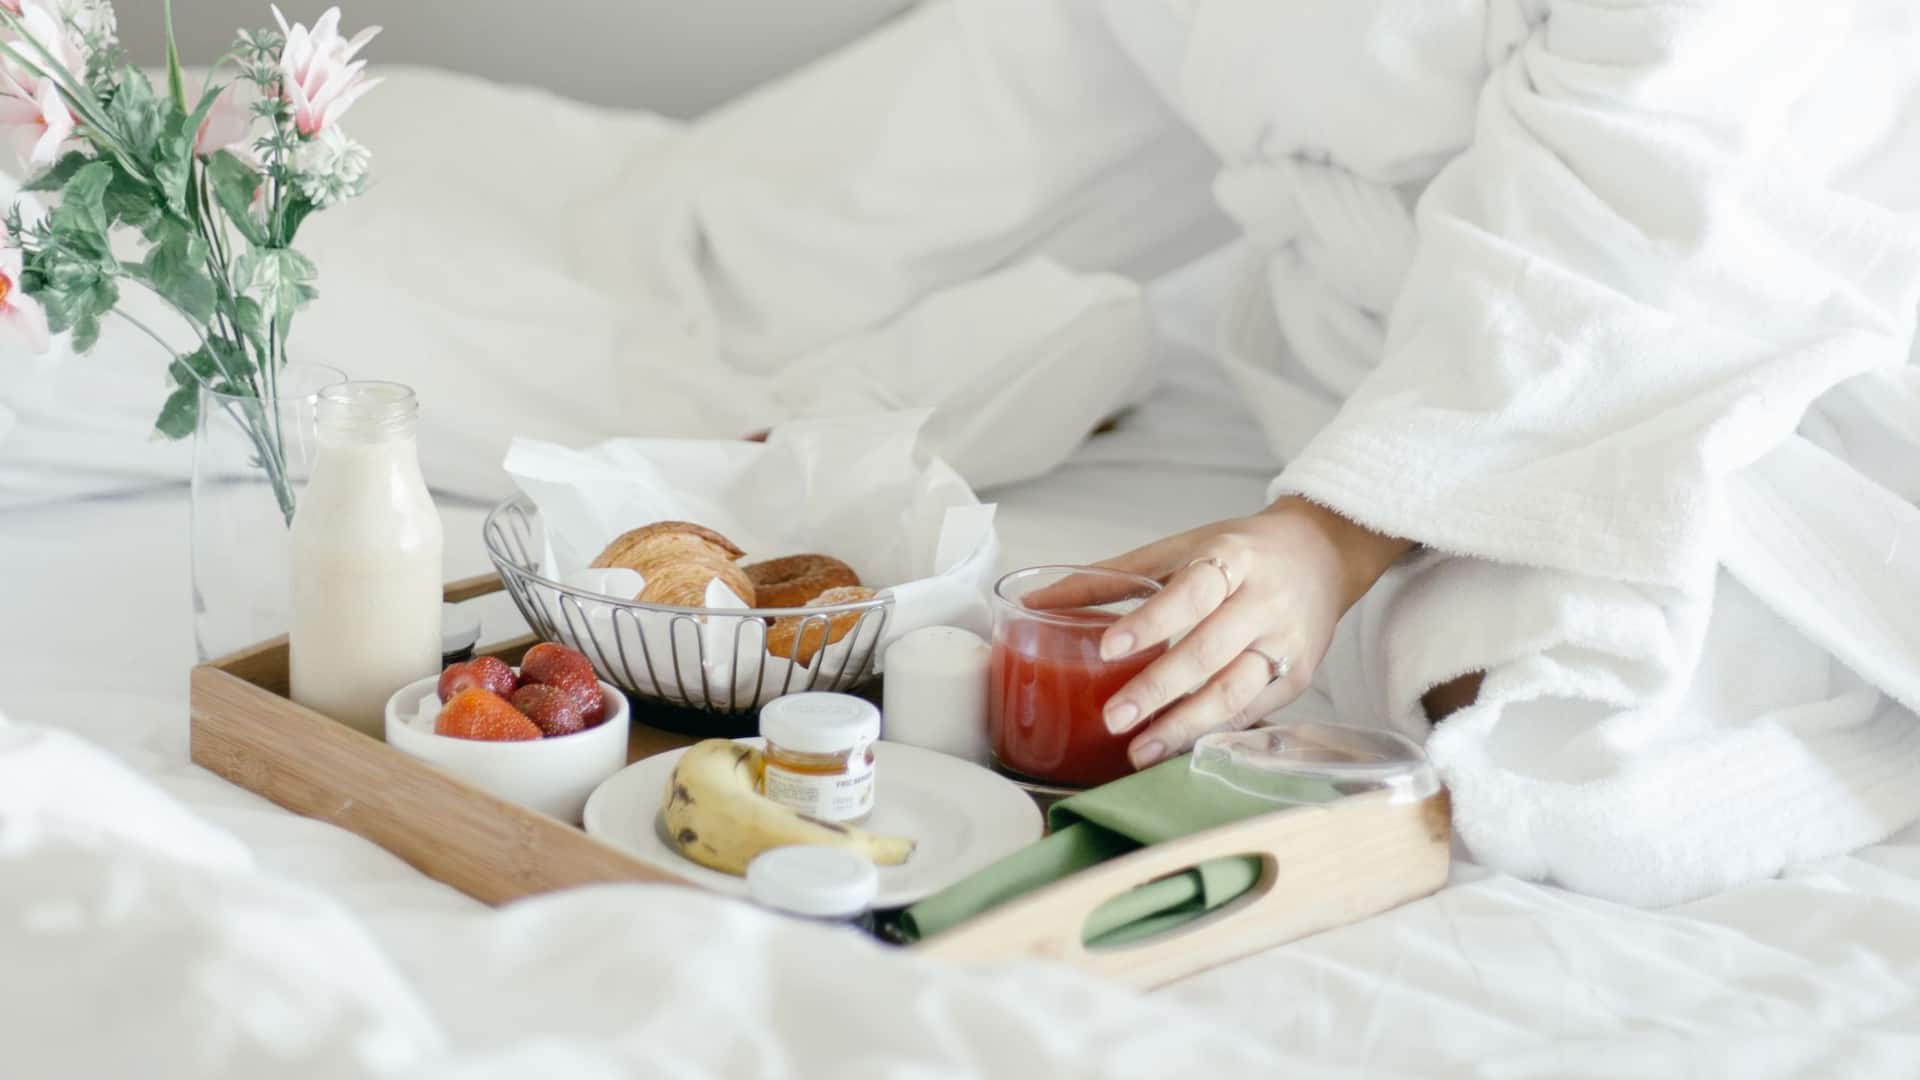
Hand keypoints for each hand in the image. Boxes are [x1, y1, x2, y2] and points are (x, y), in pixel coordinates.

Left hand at [1067, 497, 1411, 768]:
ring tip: (1139, 750)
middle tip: (1114, 718)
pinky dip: (1213, 733)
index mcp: (1232, 559)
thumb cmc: (1238, 553)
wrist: (1323, 556)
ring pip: (1236, 692)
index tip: (1108, 647)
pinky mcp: (1299, 678)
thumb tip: (1033, 600)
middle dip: (1159, 689)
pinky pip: (1252, 712)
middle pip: (1211, 651)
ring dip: (1185, 726)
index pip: (1192, 592)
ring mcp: (1287, 644)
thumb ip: (1108, 578)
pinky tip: (1178, 747)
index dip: (1152, 621)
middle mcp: (1265, 601)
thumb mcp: (1177, 550)